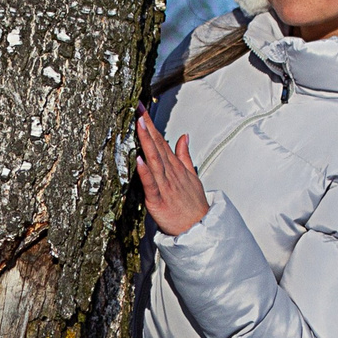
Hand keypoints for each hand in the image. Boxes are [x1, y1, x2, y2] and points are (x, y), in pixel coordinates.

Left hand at [134, 107, 208, 236]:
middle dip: (147, 127)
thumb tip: (183, 136)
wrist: (199, 228)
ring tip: (139, 125)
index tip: (141, 109)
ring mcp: (165, 186)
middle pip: (157, 146)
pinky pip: (151, 185)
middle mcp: (170, 173)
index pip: (161, 141)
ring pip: (154, 160)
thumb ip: (184, 155)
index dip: (151, 125)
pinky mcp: (158, 201)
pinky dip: (145, 173)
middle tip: (138, 110)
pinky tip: (139, 160)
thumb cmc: (192, 204)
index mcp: (175, 167)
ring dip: (146, 143)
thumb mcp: (191, 176)